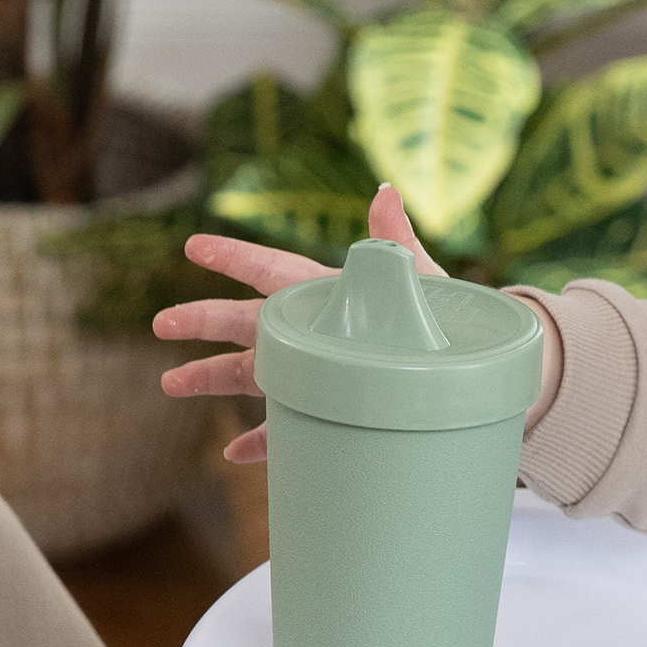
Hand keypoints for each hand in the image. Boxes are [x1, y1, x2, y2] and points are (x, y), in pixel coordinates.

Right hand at [153, 182, 560, 463]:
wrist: (485, 372)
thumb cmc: (456, 320)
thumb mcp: (427, 280)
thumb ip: (398, 242)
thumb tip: (386, 191)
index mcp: (335, 292)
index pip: (276, 270)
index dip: (236, 257)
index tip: (194, 246)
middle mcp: (320, 330)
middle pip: (251, 323)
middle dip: (204, 321)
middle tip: (162, 323)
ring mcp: (323, 371)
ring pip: (257, 375)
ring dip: (213, 379)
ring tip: (171, 385)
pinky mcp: (337, 409)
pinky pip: (293, 425)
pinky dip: (265, 440)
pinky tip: (236, 454)